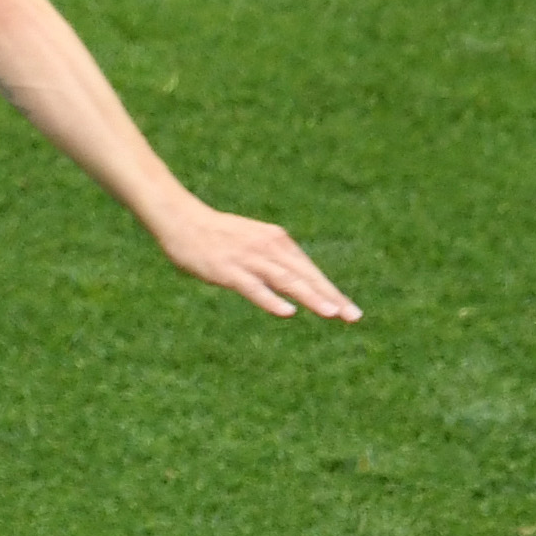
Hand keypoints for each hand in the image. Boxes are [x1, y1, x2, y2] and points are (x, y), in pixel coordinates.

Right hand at [155, 202, 363, 320]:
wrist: (181, 219)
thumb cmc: (215, 234)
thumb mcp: (251, 240)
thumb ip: (271, 257)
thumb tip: (288, 280)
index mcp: (277, 241)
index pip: (309, 271)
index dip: (330, 291)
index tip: (349, 311)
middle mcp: (269, 248)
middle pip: (305, 277)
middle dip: (331, 297)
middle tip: (353, 317)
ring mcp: (249, 259)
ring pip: (287, 282)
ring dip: (311, 298)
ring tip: (331, 314)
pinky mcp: (228, 271)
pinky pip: (254, 288)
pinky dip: (271, 300)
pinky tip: (288, 312)